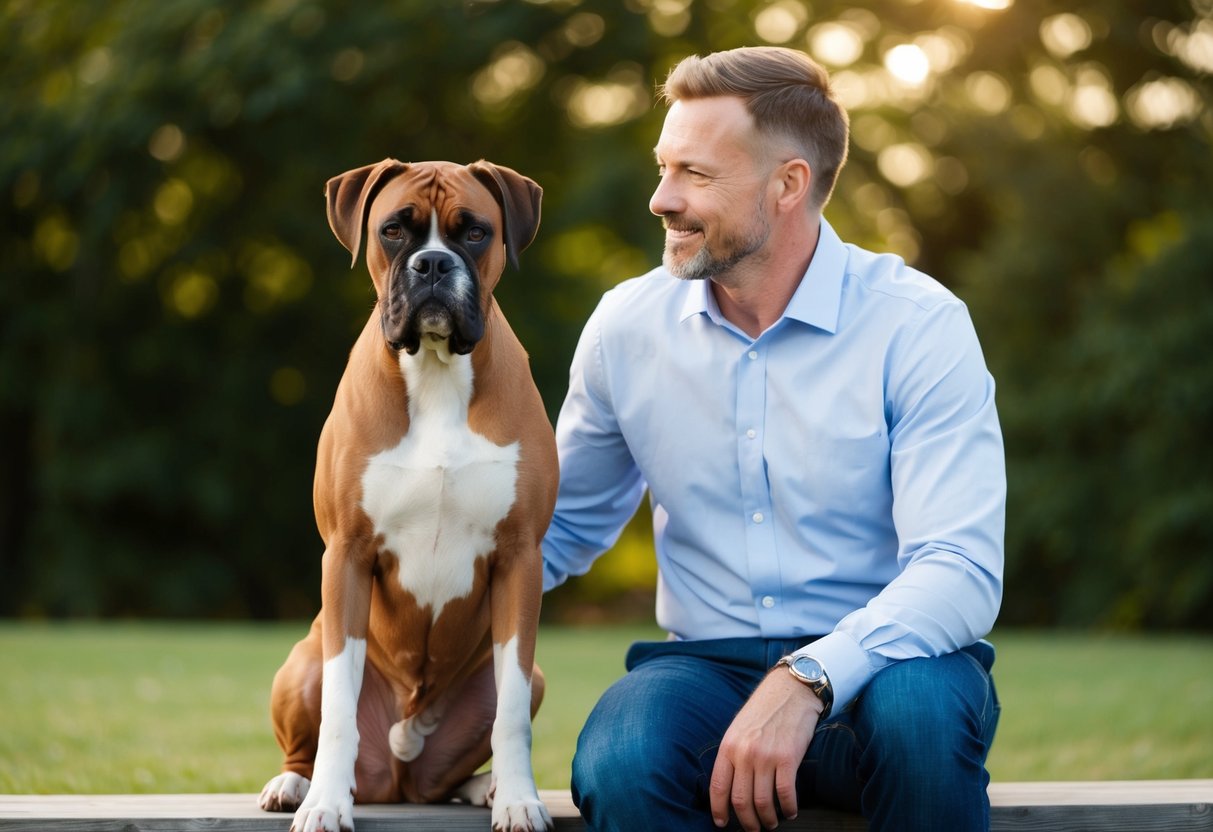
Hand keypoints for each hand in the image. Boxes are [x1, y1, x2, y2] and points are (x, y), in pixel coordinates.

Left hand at [709, 670, 822, 830]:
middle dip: (746, 822)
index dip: (718, 811)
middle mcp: (744, 754)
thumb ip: (733, 755)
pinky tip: (790, 811)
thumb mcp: (739, 730)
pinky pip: (786, 794)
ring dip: (768, 820)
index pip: (718, 788)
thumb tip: (730, 787)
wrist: (790, 691)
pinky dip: (788, 809)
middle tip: (753, 829)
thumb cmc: (764, 711)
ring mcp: (766, 756)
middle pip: (740, 801)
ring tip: (772, 823)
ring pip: (762, 803)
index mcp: (728, 747)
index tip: (723, 824)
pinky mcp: (788, 758)